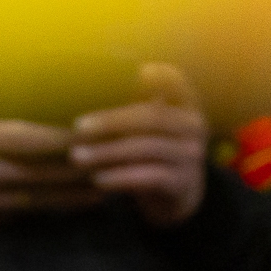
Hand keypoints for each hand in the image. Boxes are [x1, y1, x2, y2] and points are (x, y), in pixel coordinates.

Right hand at [0, 105, 100, 237]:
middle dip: (78, 177)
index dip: (66, 144)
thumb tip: (30, 132)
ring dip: (67, 202)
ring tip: (98, 199)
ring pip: (31, 202)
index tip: (95, 142)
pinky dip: (35, 214)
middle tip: (112, 174)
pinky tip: (59, 213)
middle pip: (39, 176)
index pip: (31, 141)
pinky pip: (9, 219)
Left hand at [68, 62, 208, 227]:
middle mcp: (193, 127)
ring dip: (107, 152)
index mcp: (185, 105)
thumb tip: (87, 85)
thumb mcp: (150, 127)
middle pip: (151, 117)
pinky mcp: (182, 184)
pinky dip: (120, 177)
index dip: (157, 75)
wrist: (179, 198)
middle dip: (111, 122)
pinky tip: (98, 179)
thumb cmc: (154, 154)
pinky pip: (149, 177)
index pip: (175, 81)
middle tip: (77, 128)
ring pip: (146, 148)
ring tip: (77, 156)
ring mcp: (190, 156)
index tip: (133, 72)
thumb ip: (134, 106)